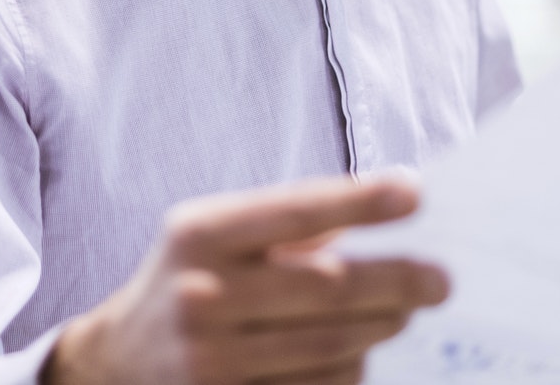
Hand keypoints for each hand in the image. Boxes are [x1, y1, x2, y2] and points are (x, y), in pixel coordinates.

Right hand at [43, 176, 446, 384]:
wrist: (118, 363)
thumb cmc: (185, 281)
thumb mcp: (213, 233)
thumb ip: (285, 224)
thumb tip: (380, 210)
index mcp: (199, 233)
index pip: (294, 210)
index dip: (359, 201)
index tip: (415, 192)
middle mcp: (202, 294)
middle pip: (326, 287)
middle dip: (395, 280)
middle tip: (440, 278)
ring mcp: (213, 360)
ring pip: (330, 346)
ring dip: (380, 327)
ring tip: (405, 310)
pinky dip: (349, 369)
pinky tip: (362, 351)